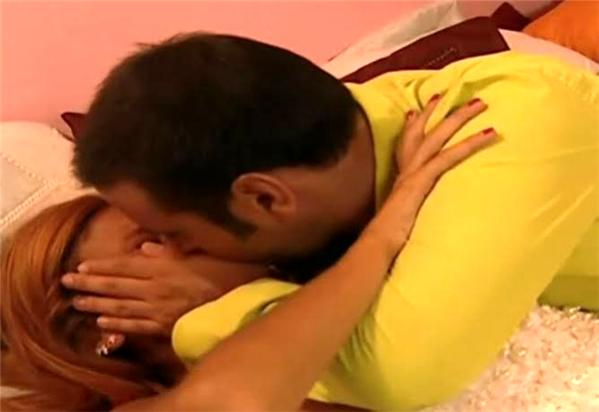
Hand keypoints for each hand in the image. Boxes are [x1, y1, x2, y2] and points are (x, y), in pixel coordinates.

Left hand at [62, 244, 269, 335]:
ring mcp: (159, 308)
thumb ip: (172, 248)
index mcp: (163, 266)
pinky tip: (102, 324)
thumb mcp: (201, 251)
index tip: (81, 265)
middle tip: (65, 283)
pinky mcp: (166, 326)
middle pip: (116, 285)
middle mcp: (155, 287)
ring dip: (96, 304)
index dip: (101, 266)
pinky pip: (137, 326)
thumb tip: (147, 245)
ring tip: (76, 303)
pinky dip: (118, 325)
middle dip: (89, 284)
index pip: (124, 265)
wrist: (241, 300)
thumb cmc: (225, 271)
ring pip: (120, 306)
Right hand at [365, 95, 496, 253]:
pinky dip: (470, 144)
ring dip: (459, 117)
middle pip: (421, 133)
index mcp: (400, 180)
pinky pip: (449, 157)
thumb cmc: (386, 239)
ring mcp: (413, 174)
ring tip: (479, 103)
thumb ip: (405, 212)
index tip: (414, 111)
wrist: (377, 245)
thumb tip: (407, 219)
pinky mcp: (421, 180)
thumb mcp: (398, 219)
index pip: (404, 147)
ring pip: (437, 136)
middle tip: (446, 93)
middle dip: (434, 111)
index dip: (411, 127)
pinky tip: (489, 135)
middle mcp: (405, 171)